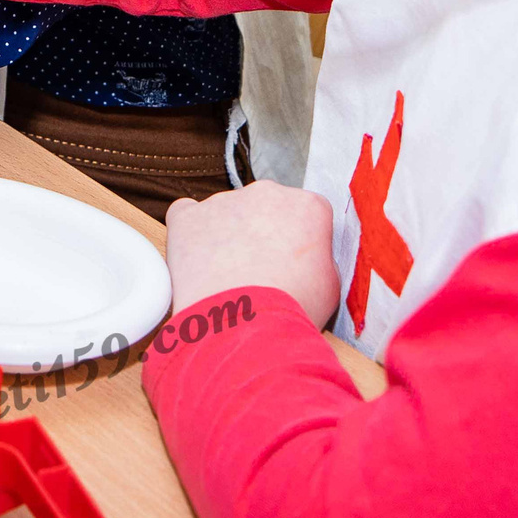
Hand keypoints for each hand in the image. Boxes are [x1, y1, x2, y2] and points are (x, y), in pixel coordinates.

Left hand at [163, 181, 339, 325]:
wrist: (246, 324)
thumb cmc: (292, 309)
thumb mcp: (330, 287)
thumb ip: (320, 261)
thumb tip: (308, 262)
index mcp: (308, 206)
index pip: (306, 215)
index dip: (299, 243)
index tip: (291, 266)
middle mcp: (267, 193)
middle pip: (265, 209)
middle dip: (263, 235)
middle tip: (259, 273)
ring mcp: (224, 201)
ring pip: (227, 213)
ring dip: (228, 237)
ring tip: (227, 280)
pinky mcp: (188, 217)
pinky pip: (186, 215)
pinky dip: (191, 233)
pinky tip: (197, 259)